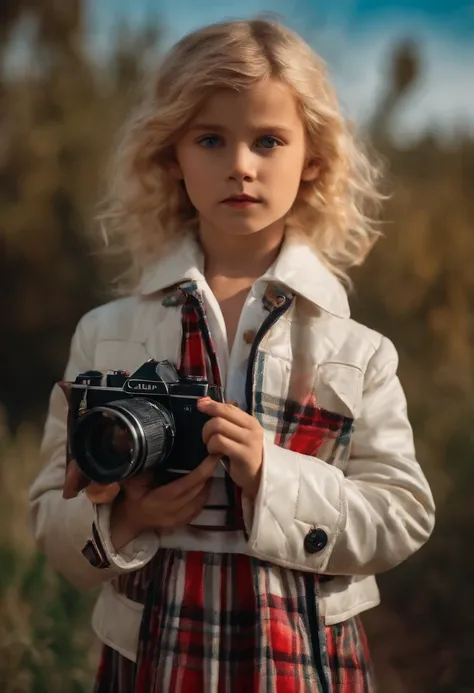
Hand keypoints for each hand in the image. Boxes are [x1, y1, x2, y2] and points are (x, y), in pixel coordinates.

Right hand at [63, 456, 218, 549]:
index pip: (188, 484)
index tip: (212, 456)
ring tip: (210, 467)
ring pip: (202, 499)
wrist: (130, 521)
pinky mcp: (183, 522)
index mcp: (160, 500)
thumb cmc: (132, 498)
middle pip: (198, 491)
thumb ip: (143, 470)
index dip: (203, 470)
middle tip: (214, 456)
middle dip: (209, 473)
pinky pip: (200, 507)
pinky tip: (204, 483)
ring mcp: (179, 519)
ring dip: (208, 483)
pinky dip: (204, 494)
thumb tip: (153, 450)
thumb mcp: (132, 483)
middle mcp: (173, 511)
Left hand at [198, 398, 263, 499]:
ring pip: (218, 428)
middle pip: (220, 417)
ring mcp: (248, 441)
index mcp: (250, 421)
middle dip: (206, 427)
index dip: (212, 405)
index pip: (229, 407)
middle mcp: (251, 428)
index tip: (199, 404)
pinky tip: (215, 453)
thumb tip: (205, 401)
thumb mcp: (239, 434)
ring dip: (208, 438)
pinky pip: (220, 443)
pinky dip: (212, 447)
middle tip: (206, 438)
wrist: (261, 477)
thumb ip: (226, 418)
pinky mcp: (243, 454)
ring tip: (212, 447)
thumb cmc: (246, 454)